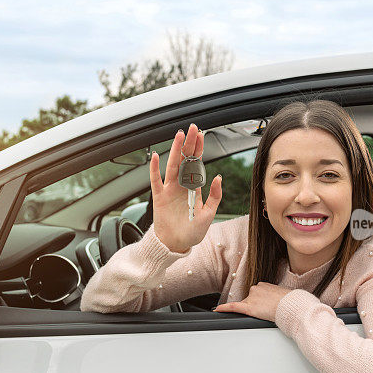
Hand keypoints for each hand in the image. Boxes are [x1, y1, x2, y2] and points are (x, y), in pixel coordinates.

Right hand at [150, 123, 221, 252]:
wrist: (176, 244)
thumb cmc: (192, 231)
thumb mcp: (208, 214)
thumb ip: (214, 196)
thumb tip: (218, 177)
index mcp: (194, 188)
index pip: (197, 163)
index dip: (199, 149)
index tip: (200, 135)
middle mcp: (182, 185)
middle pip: (185, 159)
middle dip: (188, 144)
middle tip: (191, 128)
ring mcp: (170, 190)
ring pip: (172, 165)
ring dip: (175, 150)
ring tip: (178, 136)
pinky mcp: (159, 197)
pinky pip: (156, 180)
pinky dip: (154, 169)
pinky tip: (155, 157)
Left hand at [213, 282, 293, 322]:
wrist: (291, 306)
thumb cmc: (290, 302)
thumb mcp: (283, 295)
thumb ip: (275, 297)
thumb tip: (276, 302)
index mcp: (264, 285)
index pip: (257, 293)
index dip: (261, 301)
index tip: (267, 304)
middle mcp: (255, 289)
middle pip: (251, 299)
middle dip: (257, 305)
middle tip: (269, 310)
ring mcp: (251, 298)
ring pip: (247, 304)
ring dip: (254, 310)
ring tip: (267, 312)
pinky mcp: (248, 307)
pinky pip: (233, 307)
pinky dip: (224, 308)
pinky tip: (217, 309)